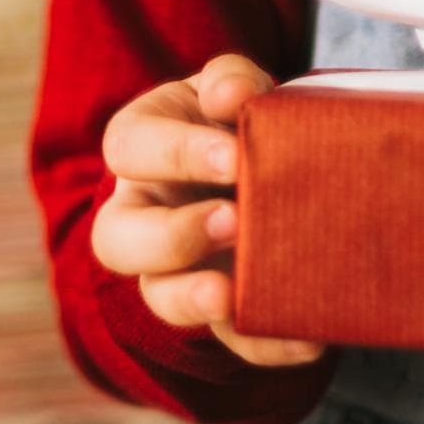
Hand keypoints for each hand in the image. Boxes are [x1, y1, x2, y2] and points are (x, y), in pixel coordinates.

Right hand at [92, 53, 325, 368]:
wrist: (268, 159)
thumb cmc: (236, 116)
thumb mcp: (229, 88)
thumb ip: (229, 81)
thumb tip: (232, 97)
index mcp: (140, 145)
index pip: (130, 148)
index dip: (177, 153)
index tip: (234, 156)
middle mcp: (141, 213)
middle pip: (117, 240)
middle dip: (171, 237)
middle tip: (232, 222)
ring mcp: (173, 268)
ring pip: (157, 297)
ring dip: (191, 298)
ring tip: (232, 294)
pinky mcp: (217, 308)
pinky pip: (228, 338)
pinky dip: (264, 342)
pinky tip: (306, 336)